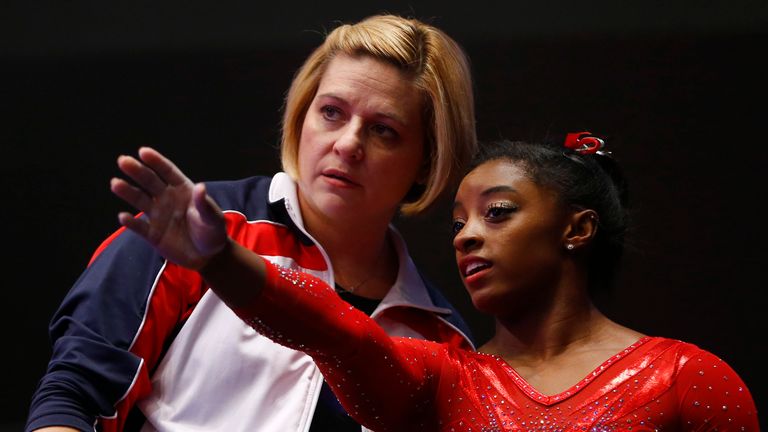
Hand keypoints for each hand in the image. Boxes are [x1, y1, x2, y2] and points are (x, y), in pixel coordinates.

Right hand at [110, 147, 227, 269]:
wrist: (208, 256)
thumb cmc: (213, 231)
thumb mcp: (213, 218)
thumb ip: (204, 204)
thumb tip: (201, 186)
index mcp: (183, 190)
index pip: (168, 172)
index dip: (156, 162)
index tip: (143, 151)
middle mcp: (167, 199)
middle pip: (149, 182)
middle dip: (137, 171)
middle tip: (123, 161)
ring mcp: (158, 215)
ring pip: (140, 200)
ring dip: (128, 192)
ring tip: (115, 184)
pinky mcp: (153, 234)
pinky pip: (139, 227)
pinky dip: (131, 222)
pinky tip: (123, 216)